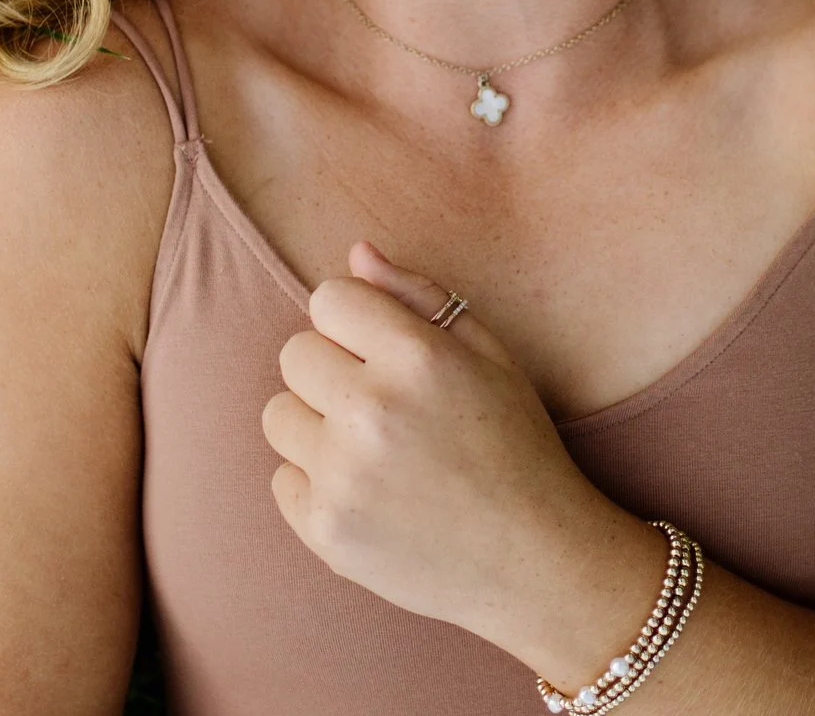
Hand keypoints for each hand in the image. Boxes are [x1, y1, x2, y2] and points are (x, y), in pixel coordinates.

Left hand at [262, 241, 650, 661]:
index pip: (328, 299)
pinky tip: (370, 495)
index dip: (354, 322)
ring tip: (372, 451)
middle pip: (294, 354)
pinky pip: (282, 480)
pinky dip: (316, 486)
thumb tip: (355, 253)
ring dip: (314, 426)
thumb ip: (419, 296)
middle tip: (382, 406)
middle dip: (331, 371)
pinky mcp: (325, 530)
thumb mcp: (490, 356)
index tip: (382, 352)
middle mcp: (373, 411)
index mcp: (418, 358)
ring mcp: (344, 476)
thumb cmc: (517, 447)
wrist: (536, 562)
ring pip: (278, 416)